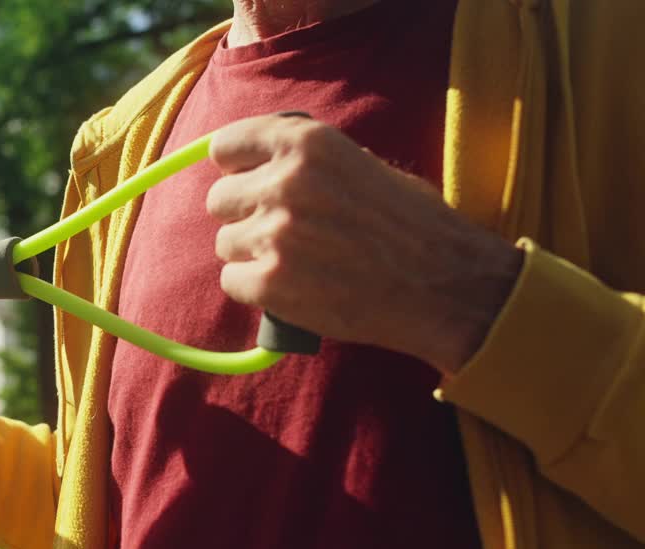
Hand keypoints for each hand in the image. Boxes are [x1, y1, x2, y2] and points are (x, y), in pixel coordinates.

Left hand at [205, 114, 522, 374]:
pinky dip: (255, 288)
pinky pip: (232, 281)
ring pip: (225, 243)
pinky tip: (291, 287)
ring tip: (297, 261)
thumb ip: (308, 160)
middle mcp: (286, 183)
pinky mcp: (271, 284)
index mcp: (308, 144)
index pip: (226, 145)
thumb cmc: (413, 224)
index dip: (235, 166)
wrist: (445, 285)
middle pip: (219, 198)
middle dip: (244, 215)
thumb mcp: (365, 163)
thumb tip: (258, 162)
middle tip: (282, 230)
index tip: (246, 179)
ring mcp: (276, 235)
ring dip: (251, 254)